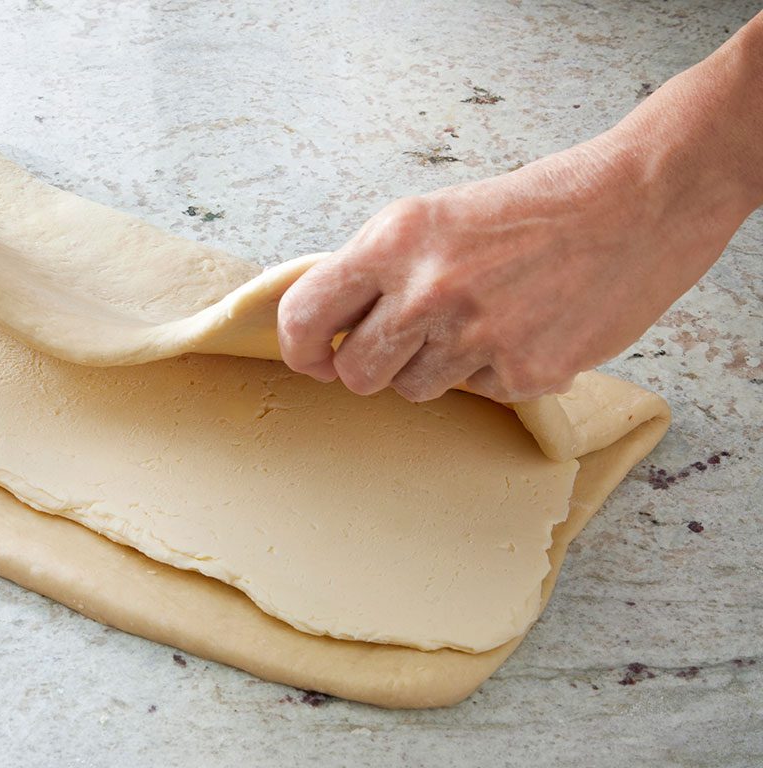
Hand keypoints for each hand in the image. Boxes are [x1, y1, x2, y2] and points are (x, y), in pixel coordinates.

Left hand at [278, 16, 762, 402]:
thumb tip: (328, 328)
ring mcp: (477, 338)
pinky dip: (492, 371)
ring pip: (413, 391)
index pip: (305, 316)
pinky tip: (523, 328)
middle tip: (396, 347)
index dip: (299, 349)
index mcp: (394, 242)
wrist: (634, 205)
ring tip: (476, 322)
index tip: (311, 359)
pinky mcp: (524, 373)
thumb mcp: (434, 217)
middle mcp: (428, 291)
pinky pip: (477, 394)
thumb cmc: (530, 208)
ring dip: (432, 369)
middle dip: (368, 370)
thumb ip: (377, 270)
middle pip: (356, 376)